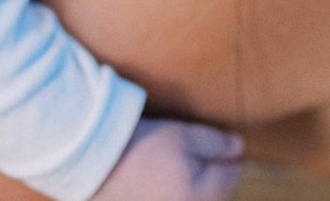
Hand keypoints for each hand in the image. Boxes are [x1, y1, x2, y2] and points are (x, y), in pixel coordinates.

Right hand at [93, 118, 244, 200]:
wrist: (90, 163)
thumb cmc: (139, 146)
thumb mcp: (181, 135)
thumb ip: (215, 143)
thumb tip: (239, 148)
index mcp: (199, 196)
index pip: (231, 176)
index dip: (228, 156)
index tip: (221, 145)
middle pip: (214, 195)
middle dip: (211, 176)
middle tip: (196, 156)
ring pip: (193, 199)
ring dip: (192, 187)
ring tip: (175, 169)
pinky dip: (173, 194)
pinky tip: (160, 184)